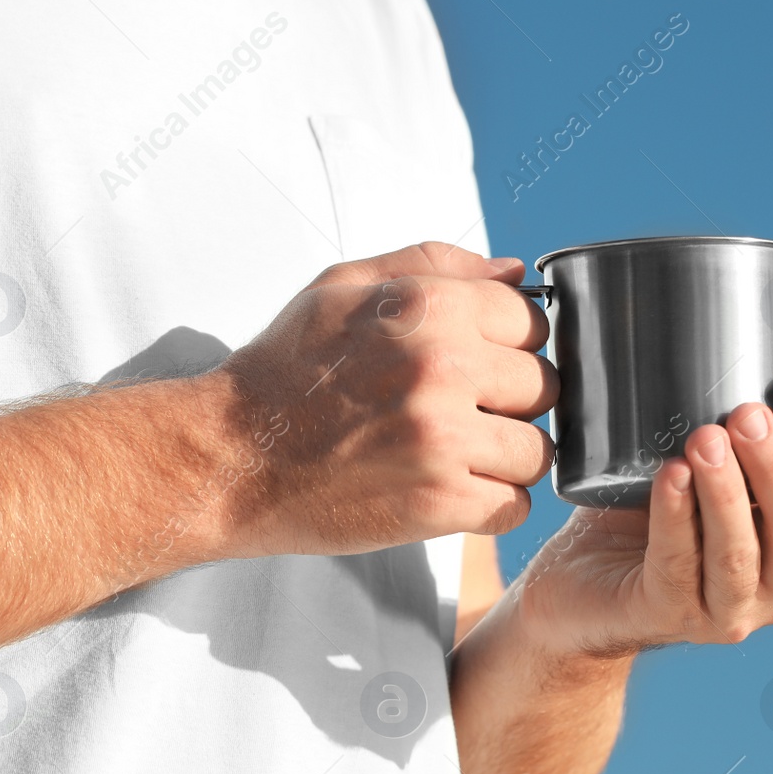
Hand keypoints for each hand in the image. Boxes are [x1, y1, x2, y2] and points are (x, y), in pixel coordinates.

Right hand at [205, 242, 557, 556]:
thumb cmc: (285, 371)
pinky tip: (452, 490)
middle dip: (513, 402)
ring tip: (459, 455)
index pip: (533, 322)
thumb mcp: (345, 287)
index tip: (481, 366)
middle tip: (465, 413)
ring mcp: (444, 440)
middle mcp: (442, 369)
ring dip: (506, 458)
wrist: (228, 457)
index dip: (511, 346)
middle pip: (544, 387)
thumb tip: (517, 274)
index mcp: (427, 308)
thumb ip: (436, 267)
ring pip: (537, 451)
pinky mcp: (439, 503)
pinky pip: (515, 506)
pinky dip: (492, 504)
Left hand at [516, 365, 772, 654]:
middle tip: (748, 413)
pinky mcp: (670, 618)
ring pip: (741, 555)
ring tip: (705, 440)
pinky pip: (678, 565)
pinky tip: (670, 476)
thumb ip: (757, 432)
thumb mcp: (708, 468)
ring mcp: (727, 612)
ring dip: (726, 493)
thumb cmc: (649, 517)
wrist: (579, 585)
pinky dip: (675, 517)